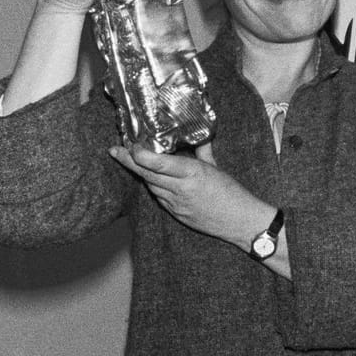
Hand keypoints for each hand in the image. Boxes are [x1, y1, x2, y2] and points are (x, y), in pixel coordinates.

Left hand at [109, 140, 270, 245]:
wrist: (240, 221)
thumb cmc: (232, 193)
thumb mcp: (216, 167)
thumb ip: (202, 150)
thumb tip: (196, 134)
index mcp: (192, 173)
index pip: (158, 163)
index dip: (140, 154)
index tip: (132, 145)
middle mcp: (181, 189)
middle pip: (147, 174)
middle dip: (129, 162)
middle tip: (115, 151)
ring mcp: (177, 204)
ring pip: (151, 186)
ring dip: (141, 173)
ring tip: (130, 160)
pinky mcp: (176, 214)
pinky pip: (159, 198)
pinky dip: (154, 186)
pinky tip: (151, 178)